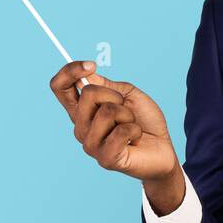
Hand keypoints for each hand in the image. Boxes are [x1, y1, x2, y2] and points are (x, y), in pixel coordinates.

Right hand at [48, 61, 184, 210]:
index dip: (69, 71)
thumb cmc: (145, 121)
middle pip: (88, 94)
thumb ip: (105, 85)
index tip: (91, 64)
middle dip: (115, 95)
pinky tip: (135, 139)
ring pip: (107, 112)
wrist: (163, 149)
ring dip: (128, 115)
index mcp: (82, 111)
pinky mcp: (105, 158)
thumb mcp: (127, 94)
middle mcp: (81, 128)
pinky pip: (120, 132)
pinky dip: (135, 130)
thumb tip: (85, 76)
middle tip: (126, 109)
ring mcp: (91, 145)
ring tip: (132, 127)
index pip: (60, 87)